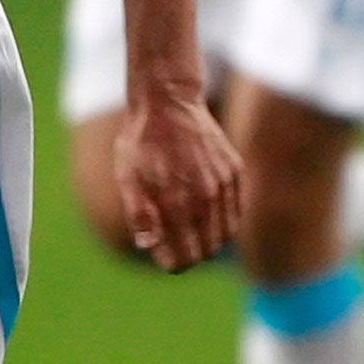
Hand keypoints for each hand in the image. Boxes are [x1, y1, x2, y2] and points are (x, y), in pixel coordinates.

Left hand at [116, 88, 243, 271]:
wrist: (168, 101)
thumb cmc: (141, 141)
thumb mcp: (127, 178)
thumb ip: (139, 215)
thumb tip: (148, 247)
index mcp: (177, 204)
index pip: (184, 259)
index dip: (172, 262)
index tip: (163, 255)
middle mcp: (206, 199)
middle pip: (208, 251)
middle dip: (192, 255)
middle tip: (176, 243)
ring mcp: (224, 185)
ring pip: (226, 234)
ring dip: (209, 239)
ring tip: (191, 227)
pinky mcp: (235, 172)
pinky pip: (236, 210)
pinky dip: (224, 218)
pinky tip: (206, 209)